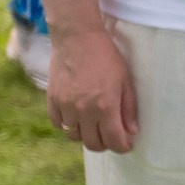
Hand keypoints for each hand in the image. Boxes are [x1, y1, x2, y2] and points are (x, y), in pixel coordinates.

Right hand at [48, 23, 137, 152]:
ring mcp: (65, 106)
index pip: (114, 141)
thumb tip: (131, 131)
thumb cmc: (105, 57)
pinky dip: (68, 125)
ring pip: (74, 136)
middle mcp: (83, 111)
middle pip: (93, 144)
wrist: (77, 38)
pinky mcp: (52, 100)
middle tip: (111, 136)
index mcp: (105, 107)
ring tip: (94, 125)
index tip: (126, 144)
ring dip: (86, 135)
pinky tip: (76, 116)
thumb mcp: (125, 81)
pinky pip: (58, 124)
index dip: (123, 147)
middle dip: (105, 144)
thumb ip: (129, 108)